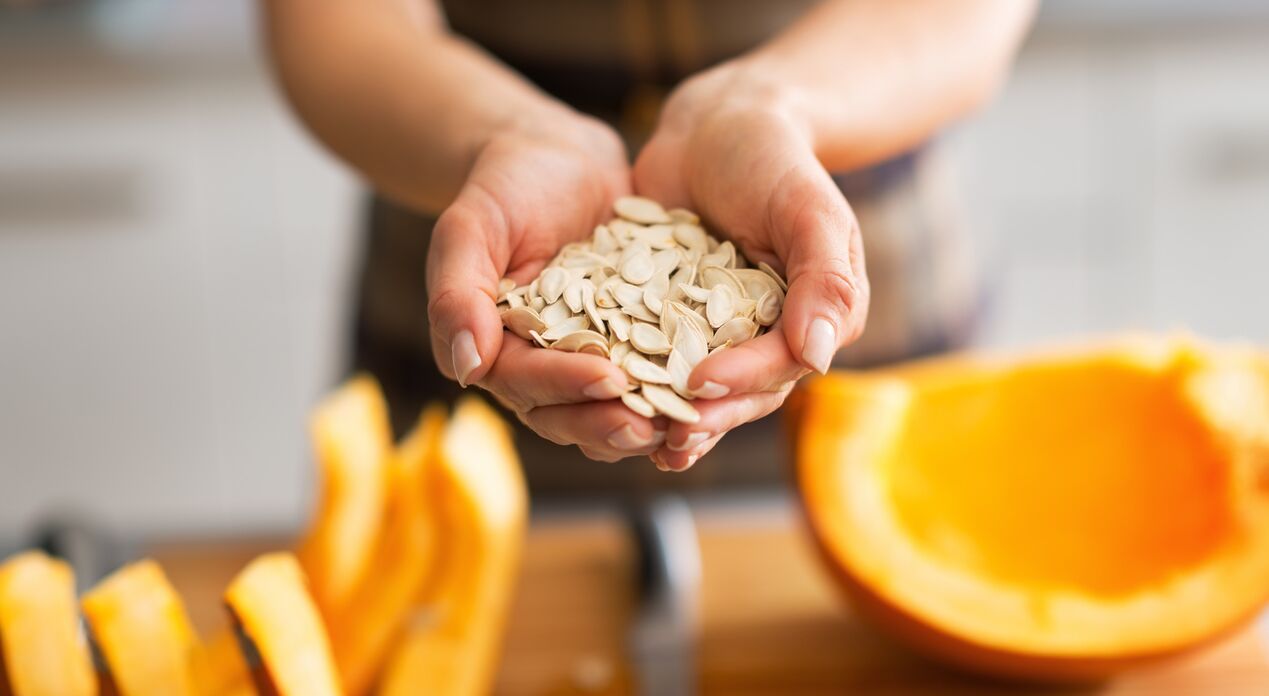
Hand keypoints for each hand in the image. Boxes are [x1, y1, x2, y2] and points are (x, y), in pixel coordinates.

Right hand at [427, 111, 668, 460]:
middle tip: (652, 427)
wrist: (560, 158)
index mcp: (496, 349)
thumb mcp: (470, 227)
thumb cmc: (504, 186)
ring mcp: (590, 358)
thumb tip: (465, 369)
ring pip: (612, 410)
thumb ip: (457, 295)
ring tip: (685, 425)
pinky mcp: (633, 343)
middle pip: (570, 414)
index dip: (566, 386)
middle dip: (609, 423)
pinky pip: (653, 376)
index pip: (526, 383)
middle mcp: (541, 365)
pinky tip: (713, 388)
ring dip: (647, 422)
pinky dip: (677, 390)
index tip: (607, 379)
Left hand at [633, 62, 869, 470]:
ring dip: (666, 417)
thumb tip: (821, 357)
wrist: (714, 127)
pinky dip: (629, 381)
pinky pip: (650, 357)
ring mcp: (713, 332)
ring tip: (633, 441)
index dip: (742, 381)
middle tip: (666, 441)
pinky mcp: (666, 319)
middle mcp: (766, 335)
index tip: (702, 384)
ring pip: (694, 388)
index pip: (779, 366)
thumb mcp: (808, 208)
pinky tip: (598, 398)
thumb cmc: (774, 159)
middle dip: (703, 418)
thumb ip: (825, 279)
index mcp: (811, 319)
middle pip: (737, 392)